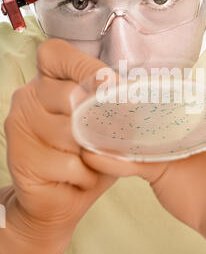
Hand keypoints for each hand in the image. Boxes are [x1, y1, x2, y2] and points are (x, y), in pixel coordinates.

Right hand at [1, 38, 116, 253]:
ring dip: (93, 152)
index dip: (86, 67)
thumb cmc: (87, 156)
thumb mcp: (104, 127)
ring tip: (94, 160)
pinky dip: (86, 175)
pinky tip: (81, 178)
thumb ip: (113, 108)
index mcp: (47, 82)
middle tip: (115, 134)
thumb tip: (138, 94)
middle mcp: (28, 97)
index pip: (55, 54)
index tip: (113, 86)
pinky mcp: (20, 157)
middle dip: (100, 119)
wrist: (60, 199)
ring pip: (71, 131)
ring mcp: (20, 125)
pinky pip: (68, 163)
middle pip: (70, 94)